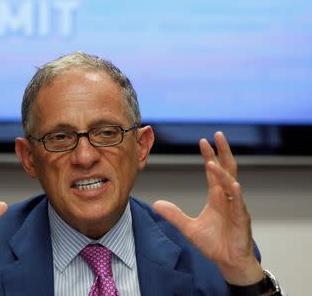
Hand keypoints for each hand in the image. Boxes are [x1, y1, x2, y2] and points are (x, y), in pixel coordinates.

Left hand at [153, 132, 263, 284]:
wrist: (228, 262)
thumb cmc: (214, 243)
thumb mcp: (188, 228)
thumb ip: (174, 215)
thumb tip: (156, 204)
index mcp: (217, 197)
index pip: (213, 171)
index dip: (209, 156)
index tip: (202, 141)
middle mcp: (227, 198)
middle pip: (227, 169)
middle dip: (223, 152)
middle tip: (217, 135)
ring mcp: (236, 207)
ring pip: (231, 184)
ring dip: (223, 172)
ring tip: (212, 161)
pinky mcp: (242, 220)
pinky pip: (240, 204)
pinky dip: (236, 194)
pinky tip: (234, 185)